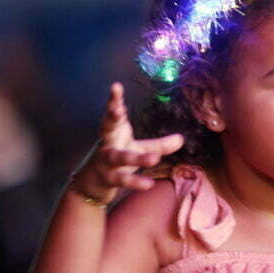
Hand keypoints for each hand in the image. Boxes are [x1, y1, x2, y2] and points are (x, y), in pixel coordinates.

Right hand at [71, 83, 183, 202]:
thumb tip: (181, 139)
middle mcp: (108, 144)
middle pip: (107, 128)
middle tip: (117, 109)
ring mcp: (106, 161)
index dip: (114, 100)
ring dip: (136, 158)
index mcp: (114, 132)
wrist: (92, 184)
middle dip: (111, 117)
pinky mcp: (108, 179)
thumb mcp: (138, 150)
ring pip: (120, 157)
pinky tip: (149, 183)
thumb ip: (159, 145)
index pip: (114, 113)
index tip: (116, 87)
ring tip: (155, 159)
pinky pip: (122, 179)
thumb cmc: (117, 160)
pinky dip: (135, 181)